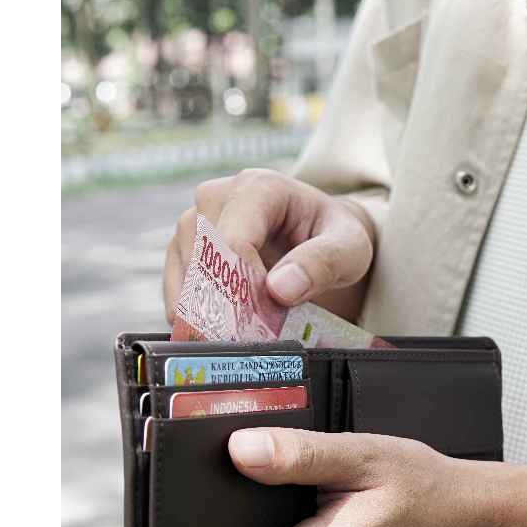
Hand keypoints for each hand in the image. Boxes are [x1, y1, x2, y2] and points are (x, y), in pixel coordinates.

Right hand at [164, 168, 376, 323]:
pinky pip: (176, 290)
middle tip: (252, 340)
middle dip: (225, 305)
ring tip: (242, 337)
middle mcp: (216, 197)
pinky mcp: (182, 250)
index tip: (262, 323)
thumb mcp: (349, 248)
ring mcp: (193, 222)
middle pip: (203, 259)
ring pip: (184, 277)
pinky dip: (196, 317)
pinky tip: (222, 332)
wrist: (321, 236)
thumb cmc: (335, 237)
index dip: (242, 288)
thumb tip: (279, 290)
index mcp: (258, 187)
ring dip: (208, 314)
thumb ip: (323, 263)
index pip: (233, 240)